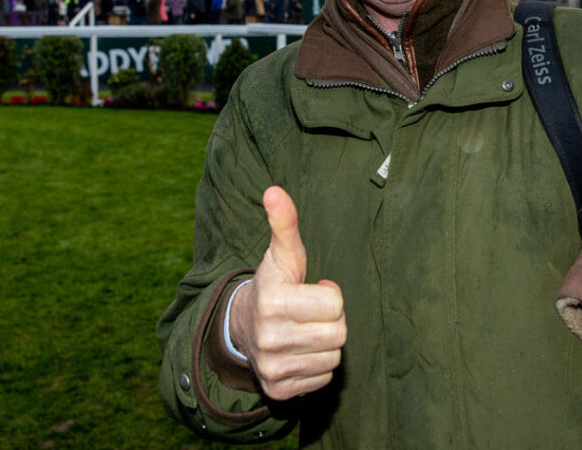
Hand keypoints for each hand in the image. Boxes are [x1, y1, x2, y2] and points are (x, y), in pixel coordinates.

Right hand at [230, 187, 345, 400]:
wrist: (243, 328)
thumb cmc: (274, 284)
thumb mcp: (281, 254)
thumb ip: (284, 223)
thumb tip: (275, 191)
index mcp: (273, 302)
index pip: (335, 303)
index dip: (329, 293)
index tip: (313, 289)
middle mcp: (269, 339)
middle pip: (339, 333)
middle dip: (332, 319)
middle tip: (313, 312)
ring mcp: (273, 368)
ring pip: (333, 357)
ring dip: (326, 343)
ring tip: (306, 330)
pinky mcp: (278, 391)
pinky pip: (323, 379)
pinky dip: (318, 365)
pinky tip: (301, 350)